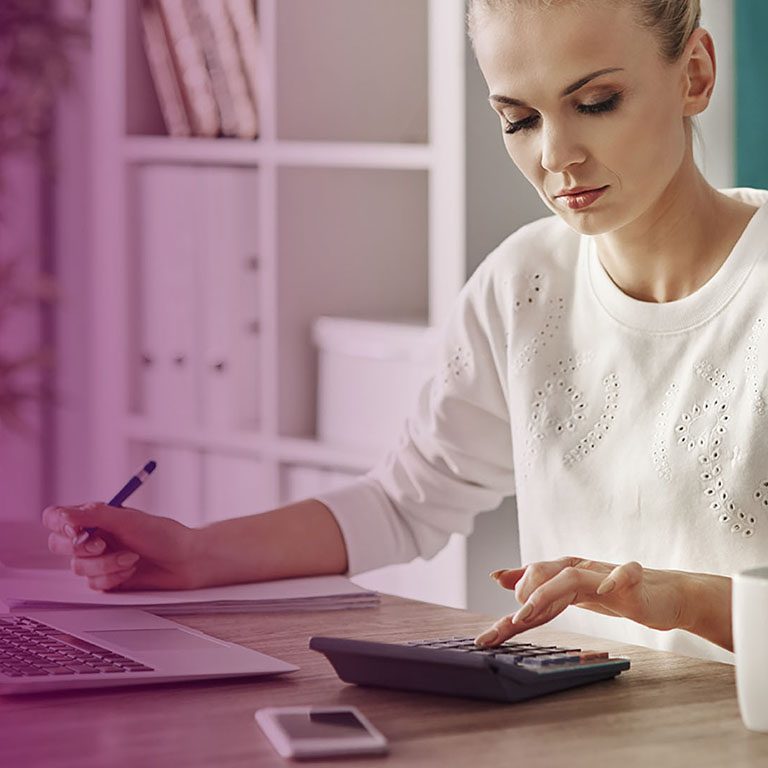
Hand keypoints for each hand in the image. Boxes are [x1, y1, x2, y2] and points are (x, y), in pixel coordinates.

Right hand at [42, 502, 202, 591]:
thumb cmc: (163, 535)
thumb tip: (64, 515)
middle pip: (59, 545)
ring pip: (77, 567)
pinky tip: (131, 570)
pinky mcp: (106, 580)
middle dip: (81, 548)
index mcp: (96, 518)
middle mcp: (93, 537)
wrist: (185, 561)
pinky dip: (113, 576)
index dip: (59, 524)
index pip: (57, 518)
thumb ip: (95, 515)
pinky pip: (93, 584)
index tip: (76, 529)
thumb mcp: (129, 519)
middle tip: (102, 545)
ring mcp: (98, 560)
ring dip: (105, 564)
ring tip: (130, 557)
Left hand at [474, 556, 691, 646]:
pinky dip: (615, 578)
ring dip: (547, 591)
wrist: (664, 594)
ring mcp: (606, 573)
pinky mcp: (635, 579)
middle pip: (542, 574)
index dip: (509, 613)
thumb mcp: (572, 592)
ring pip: (572, 575)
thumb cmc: (616, 593)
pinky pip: (625, 573)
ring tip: (529, 610)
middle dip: (523, 598)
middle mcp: (580, 570)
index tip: (488, 636)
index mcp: (564, 573)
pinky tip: (605, 588)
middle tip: (514, 624)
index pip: (530, 587)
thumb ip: (538, 586)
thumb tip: (501, 578)